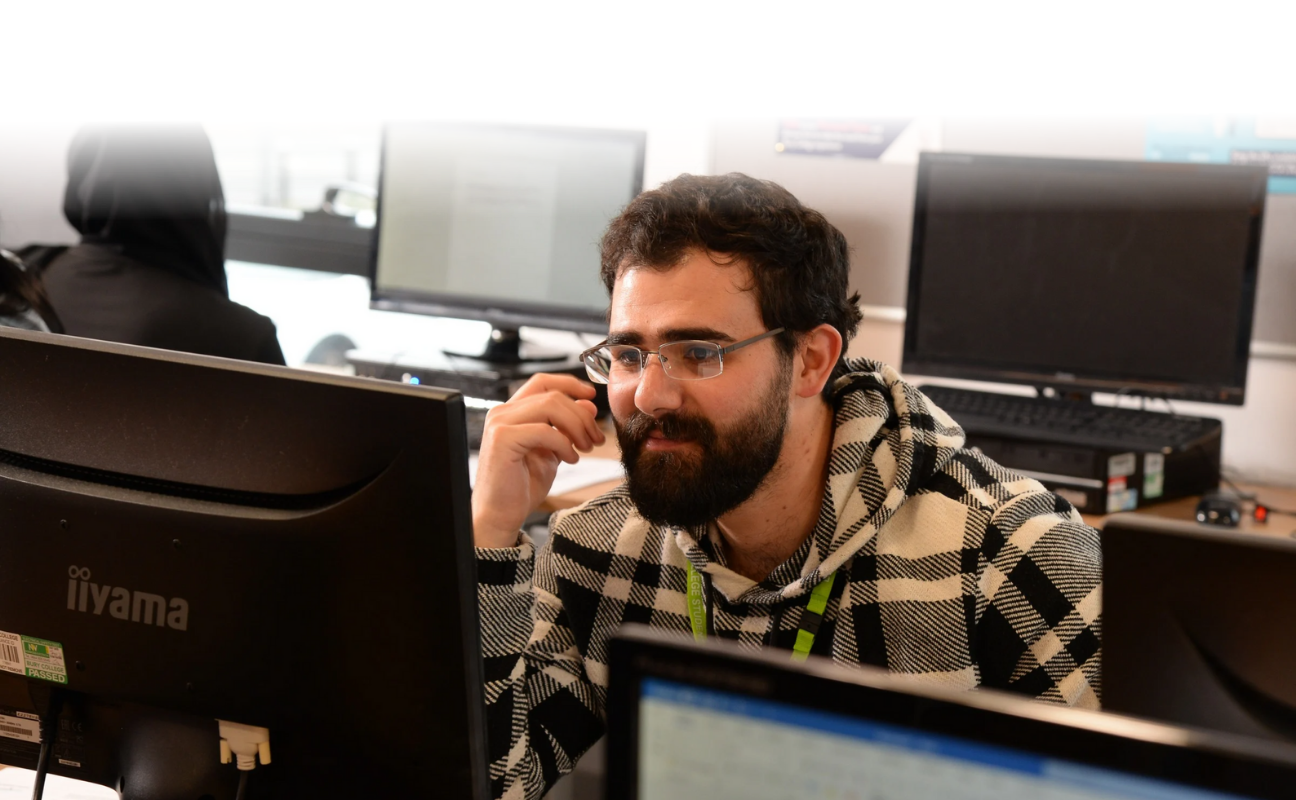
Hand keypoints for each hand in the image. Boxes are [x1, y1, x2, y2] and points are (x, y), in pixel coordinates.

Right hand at [471, 374, 605, 547]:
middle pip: (552, 395)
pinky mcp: (502, 440)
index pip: (542, 383)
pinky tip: (570, 459)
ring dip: (576, 426)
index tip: (591, 395)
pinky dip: (564, 443)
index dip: (570, 384)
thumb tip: (588, 404)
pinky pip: (544, 430)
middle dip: (581, 415)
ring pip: (550, 406)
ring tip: (585, 448)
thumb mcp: (552, 451)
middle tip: (596, 438)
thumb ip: (566, 427)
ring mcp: (500, 424)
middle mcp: (502, 413)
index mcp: (512, 413)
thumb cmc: (521, 486)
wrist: (500, 516)